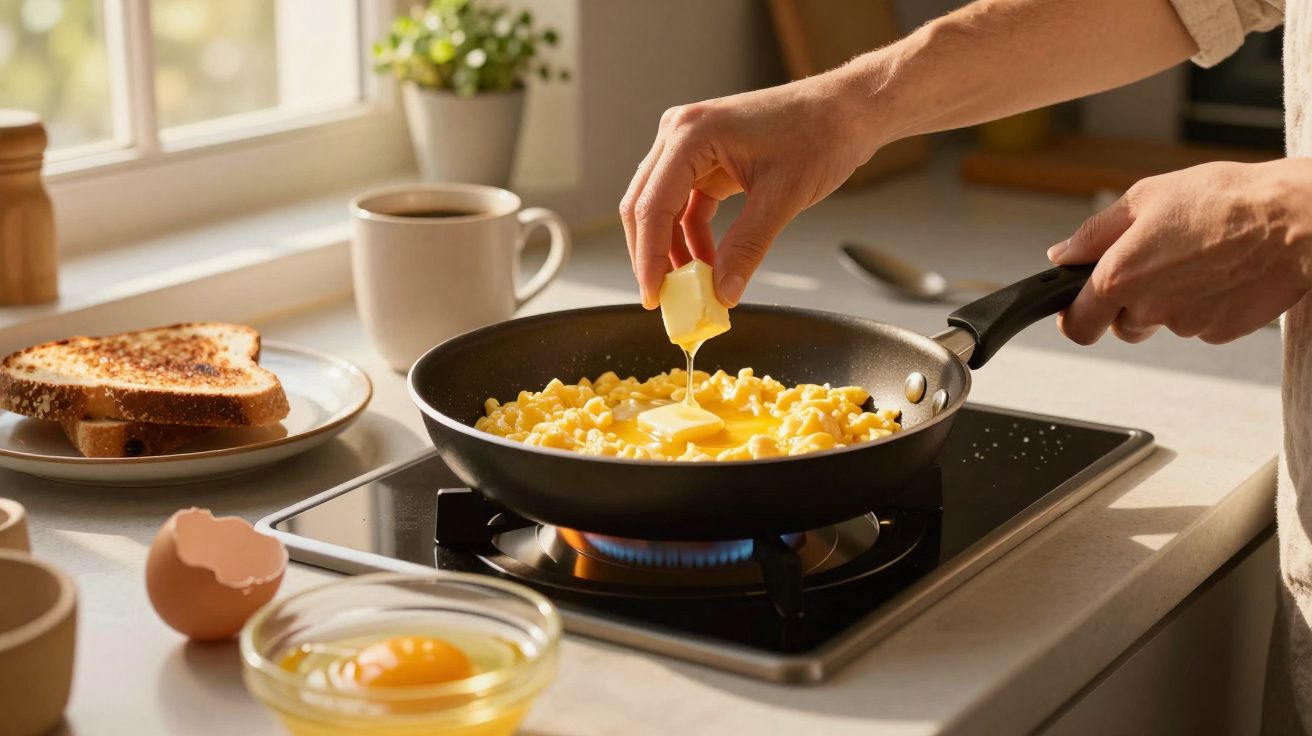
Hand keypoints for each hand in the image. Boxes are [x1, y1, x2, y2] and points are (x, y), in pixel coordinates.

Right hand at [619, 69, 880, 307]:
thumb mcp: (782, 197)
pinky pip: (687, 204)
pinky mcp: (706, 157)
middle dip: (653, 255)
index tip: (655, 296)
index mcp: (692, 134)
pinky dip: (692, 235)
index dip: (648, 256)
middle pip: (645, 206)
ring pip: (662, 207)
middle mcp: (681, 133)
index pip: (652, 206)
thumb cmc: (821, 133)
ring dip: (673, 249)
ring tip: (692, 287)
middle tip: (665, 299)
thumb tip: (722, 293)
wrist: (848, 109)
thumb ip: (747, 248)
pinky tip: (708, 264)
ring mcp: (691, 144)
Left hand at [1049, 159, 1311, 344]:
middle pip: (1122, 326)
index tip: (1080, 306)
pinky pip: (1199, 323)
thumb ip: (1095, 233)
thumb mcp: (1146, 197)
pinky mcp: (1221, 331)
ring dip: (1169, 300)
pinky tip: (1222, 271)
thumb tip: (1063, 254)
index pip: (1078, 325)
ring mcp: (1187, 324)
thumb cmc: (1224, 200)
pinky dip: (1204, 304)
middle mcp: (1150, 309)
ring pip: (1162, 323)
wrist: (1295, 219)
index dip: (1076, 317)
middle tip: (1156, 265)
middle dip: (1129, 304)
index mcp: (1120, 277)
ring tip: (1197, 258)